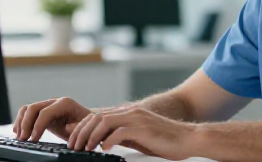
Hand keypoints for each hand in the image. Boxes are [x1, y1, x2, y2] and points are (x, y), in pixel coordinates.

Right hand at [13, 97, 91, 141]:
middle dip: (26, 124)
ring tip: (20, 137)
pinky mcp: (43, 112)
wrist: (89, 122)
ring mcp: (47, 105)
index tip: (33, 139)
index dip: (37, 126)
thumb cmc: (87, 127)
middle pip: (33, 108)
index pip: (45, 113)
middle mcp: (54, 102)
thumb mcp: (82, 129)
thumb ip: (73, 129)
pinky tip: (19, 132)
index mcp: (65, 104)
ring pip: (27, 109)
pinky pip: (28, 113)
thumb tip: (65, 131)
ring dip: (21, 122)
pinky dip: (21, 121)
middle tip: (23, 139)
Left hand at [68, 105, 199, 159]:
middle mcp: (130, 112)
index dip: (82, 127)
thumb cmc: (165, 141)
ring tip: (86, 148)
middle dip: (81, 132)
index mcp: (128, 113)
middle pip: (97, 117)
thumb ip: (120, 135)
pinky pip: (119, 131)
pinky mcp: (143, 128)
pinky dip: (108, 140)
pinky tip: (103, 149)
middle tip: (74, 146)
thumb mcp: (138, 137)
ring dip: (91, 136)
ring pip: (104, 122)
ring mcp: (137, 119)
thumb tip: (100, 142)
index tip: (73, 139)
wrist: (188, 139)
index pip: (97, 116)